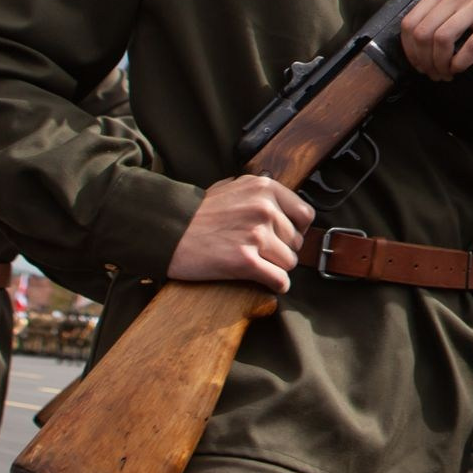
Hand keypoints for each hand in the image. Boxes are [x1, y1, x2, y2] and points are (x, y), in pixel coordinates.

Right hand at [167, 175, 312, 292]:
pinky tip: (268, 283)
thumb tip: (282, 205)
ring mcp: (256, 235)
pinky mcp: (246, 261)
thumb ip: (258, 192)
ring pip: (289, 262)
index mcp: (264, 188)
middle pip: (296, 241)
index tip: (284, 237)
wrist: (167, 231)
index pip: (305, 214)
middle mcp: (264, 209)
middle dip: (282, 250)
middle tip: (263, 254)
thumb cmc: (197, 213)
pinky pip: (279, 280)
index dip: (297, 229)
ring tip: (259, 266)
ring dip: (276, 268)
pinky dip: (276, 285)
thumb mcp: (232, 187)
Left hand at [400, 0, 472, 80]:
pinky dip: (461, 63)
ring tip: (447, 74)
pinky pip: (471, 45)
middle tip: (435, 75)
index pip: (410, 23)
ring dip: (442, 64)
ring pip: (443, 38)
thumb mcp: (452, 18)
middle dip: (426, 61)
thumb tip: (410, 52)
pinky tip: (460, 69)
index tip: (420, 66)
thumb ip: (431, 25)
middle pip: (424, 33)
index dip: (410, 51)